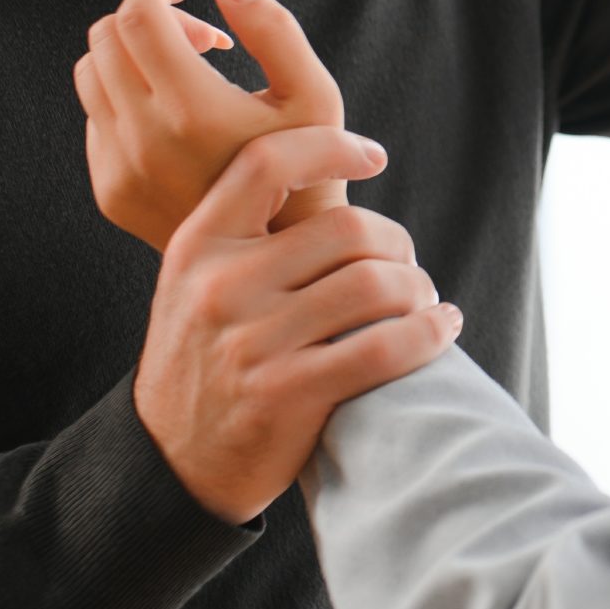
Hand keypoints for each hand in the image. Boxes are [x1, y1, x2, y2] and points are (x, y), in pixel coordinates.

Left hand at [72, 0, 354, 252]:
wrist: (282, 258)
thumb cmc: (311, 168)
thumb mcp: (312, 91)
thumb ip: (270, 22)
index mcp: (193, 110)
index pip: (140, 14)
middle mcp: (144, 141)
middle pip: (107, 35)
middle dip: (150, 16)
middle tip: (201, 37)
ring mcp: (119, 169)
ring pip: (91, 71)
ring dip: (133, 54)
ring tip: (186, 72)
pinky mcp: (109, 190)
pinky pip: (94, 116)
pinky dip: (126, 96)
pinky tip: (175, 116)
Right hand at [134, 126, 461, 523]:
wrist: (168, 462)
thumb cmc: (205, 360)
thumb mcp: (197, 284)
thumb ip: (250, 236)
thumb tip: (337, 174)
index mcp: (198, 246)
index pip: (267, 162)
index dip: (330, 146)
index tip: (373, 157)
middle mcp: (220, 287)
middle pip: (347, 229)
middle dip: (396, 244)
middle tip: (407, 267)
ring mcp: (252, 344)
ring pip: (374, 285)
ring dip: (418, 291)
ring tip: (423, 302)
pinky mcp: (286, 395)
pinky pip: (384, 349)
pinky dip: (428, 334)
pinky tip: (441, 329)